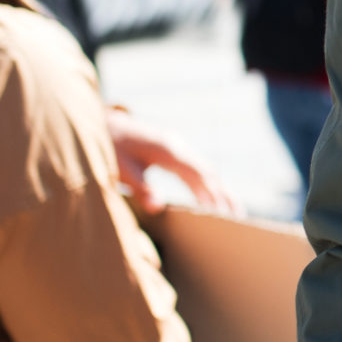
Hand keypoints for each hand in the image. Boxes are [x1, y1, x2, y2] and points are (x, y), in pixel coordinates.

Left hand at [108, 107, 239, 215]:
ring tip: (232, 211)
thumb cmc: (109, 145)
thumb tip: (158, 207)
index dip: (211, 194)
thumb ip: (139, 187)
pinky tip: (210, 198)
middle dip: (223, 194)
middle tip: (238, 217)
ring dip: (218, 189)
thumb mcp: (119, 168)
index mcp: (167, 149)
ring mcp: (177, 146)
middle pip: (208, 171)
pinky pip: (195, 168)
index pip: (197, 174)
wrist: (104, 123)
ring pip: (204, 169)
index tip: (222, 214)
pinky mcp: (173, 150)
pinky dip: (206, 184)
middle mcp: (177, 145)